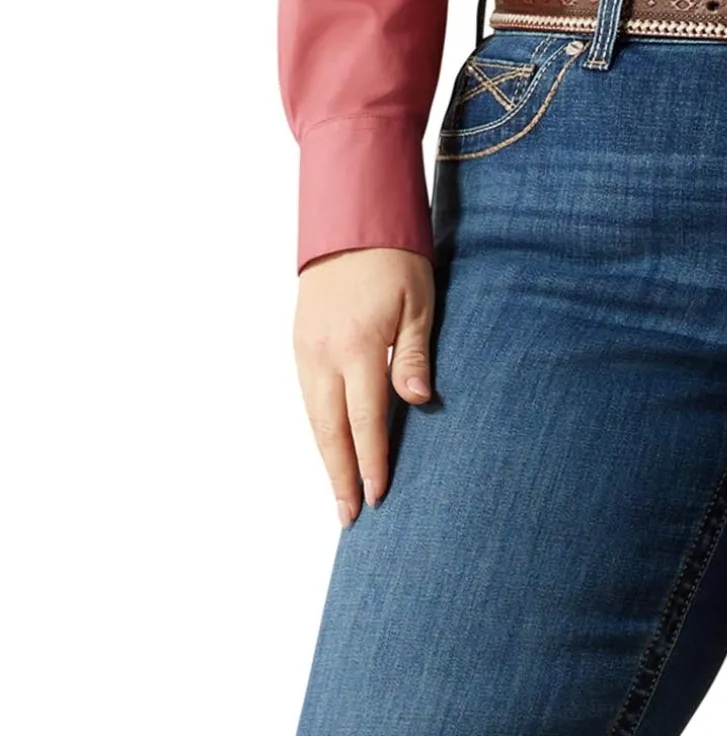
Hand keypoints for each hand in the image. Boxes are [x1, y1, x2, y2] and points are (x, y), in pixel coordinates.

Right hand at [292, 248, 436, 524]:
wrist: (349, 217)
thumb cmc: (394, 258)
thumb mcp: (418, 303)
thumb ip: (413, 356)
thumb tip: (418, 402)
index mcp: (355, 345)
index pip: (365, 419)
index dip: (372, 461)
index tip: (377, 497)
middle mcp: (322, 352)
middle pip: (330, 429)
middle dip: (341, 476)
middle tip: (349, 517)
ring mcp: (305, 348)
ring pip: (314, 416)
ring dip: (328, 458)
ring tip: (339, 493)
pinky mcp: (299, 342)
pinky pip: (309, 397)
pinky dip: (319, 429)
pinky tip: (331, 449)